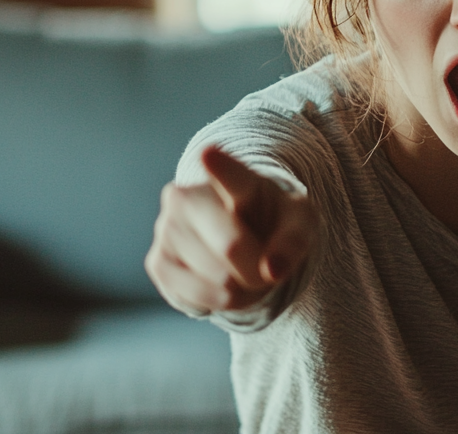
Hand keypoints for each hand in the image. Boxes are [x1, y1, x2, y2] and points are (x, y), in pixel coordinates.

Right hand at [145, 145, 315, 315]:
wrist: (247, 241)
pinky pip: (197, 297)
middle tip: (266, 267)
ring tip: (245, 273)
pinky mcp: (157, 263)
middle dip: (258, 269)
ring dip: (243, 290)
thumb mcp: (300, 225)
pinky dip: (221, 302)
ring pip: (217, 278)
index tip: (209, 155)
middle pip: (231, 246)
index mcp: (231, 177)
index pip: (227, 173)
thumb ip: (294, 242)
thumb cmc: (274, 224)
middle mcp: (188, 196)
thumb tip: (272, 270)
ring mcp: (166, 228)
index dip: (218, 166)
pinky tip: (224, 285)